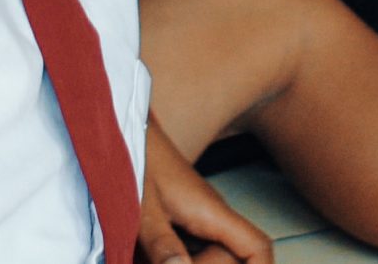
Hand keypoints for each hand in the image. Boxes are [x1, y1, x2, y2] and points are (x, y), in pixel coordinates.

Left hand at [138, 116, 271, 262]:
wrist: (121, 126)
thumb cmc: (134, 157)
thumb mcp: (142, 206)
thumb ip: (162, 244)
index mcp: (211, 213)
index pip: (257, 246)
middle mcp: (211, 216)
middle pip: (229, 260)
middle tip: (166, 262)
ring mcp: (196, 218)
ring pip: (205, 256)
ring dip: (181, 262)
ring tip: (147, 256)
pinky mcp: (178, 218)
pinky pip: (184, 249)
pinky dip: (170, 257)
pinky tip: (143, 254)